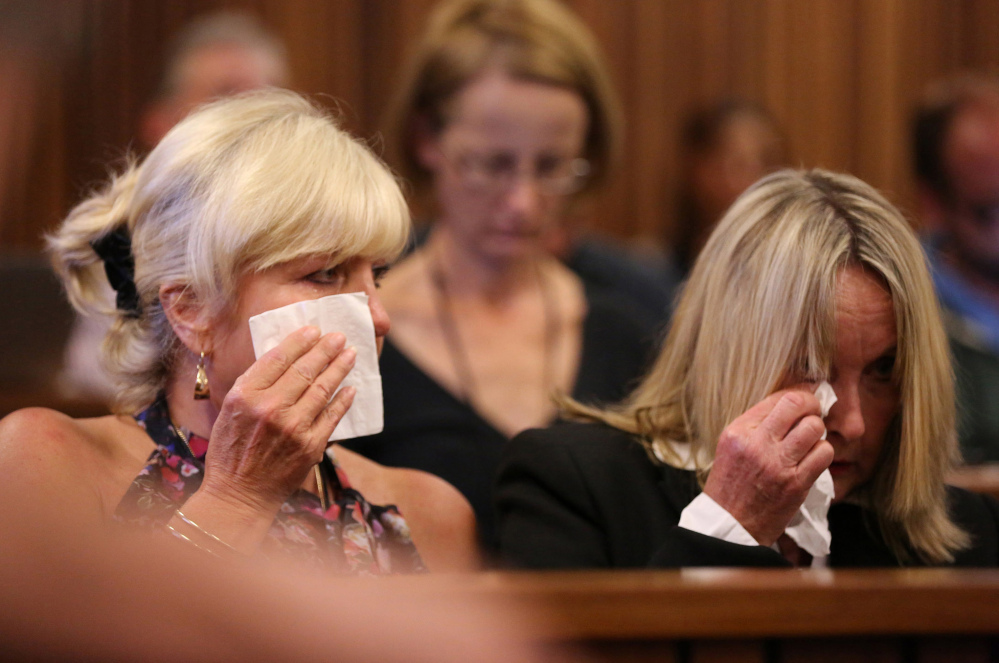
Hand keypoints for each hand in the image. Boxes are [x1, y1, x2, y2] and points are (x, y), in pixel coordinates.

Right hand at [199, 326, 356, 515]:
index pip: (278, 357)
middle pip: (304, 369)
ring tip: (350, 354)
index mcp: (245, 395)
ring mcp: (293, 427)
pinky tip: (351, 388)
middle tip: (339, 336)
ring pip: (322, 389)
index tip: (314, 330)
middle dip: (325, 349)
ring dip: (339, 368)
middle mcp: (270, 408)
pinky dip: (343, 399)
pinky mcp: (311, 445)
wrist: (239, 494)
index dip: (300, 341)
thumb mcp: (231, 410)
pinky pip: (332, 416)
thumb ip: (255, 385)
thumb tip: (285, 357)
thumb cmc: (231, 451)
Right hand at [702, 386, 833, 546]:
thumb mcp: (731, 446)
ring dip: (817, 431)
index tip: (804, 399)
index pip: (777, 398)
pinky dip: (822, 452)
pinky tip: (812, 458)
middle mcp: (757, 444)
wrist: (730, 524)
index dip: (797, 395)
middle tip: (813, 413)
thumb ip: (756, 425)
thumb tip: (789, 404)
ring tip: (810, 439)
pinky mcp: (796, 483)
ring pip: (815, 427)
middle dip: (812, 406)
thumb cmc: (731, 484)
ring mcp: (778, 464)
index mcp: (738, 432)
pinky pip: (823, 454)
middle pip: (798, 406)